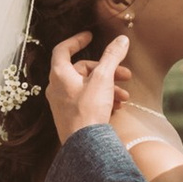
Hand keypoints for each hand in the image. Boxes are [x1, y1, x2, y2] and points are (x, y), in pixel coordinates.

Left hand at [45, 27, 128, 143]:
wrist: (84, 145)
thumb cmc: (88, 111)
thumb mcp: (103, 78)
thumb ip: (112, 57)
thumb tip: (122, 40)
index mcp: (59, 75)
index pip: (63, 50)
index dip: (76, 40)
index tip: (90, 36)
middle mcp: (57, 88)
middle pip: (82, 70)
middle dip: (107, 71)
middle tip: (125, 75)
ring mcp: (62, 103)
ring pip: (87, 87)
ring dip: (108, 87)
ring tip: (124, 96)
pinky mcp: (70, 117)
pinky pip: (87, 102)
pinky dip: (102, 100)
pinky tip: (116, 108)